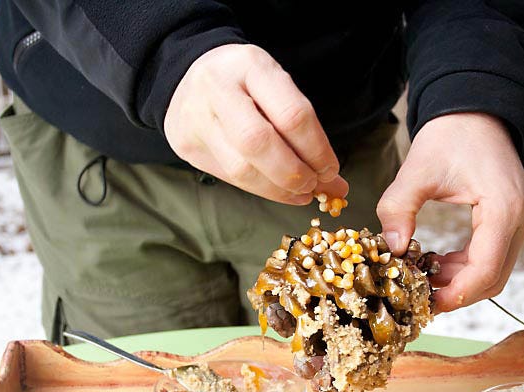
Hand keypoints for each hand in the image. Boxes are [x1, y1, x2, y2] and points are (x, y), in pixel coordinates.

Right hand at [164, 44, 347, 204]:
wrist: (189, 73)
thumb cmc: (247, 84)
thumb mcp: (278, 89)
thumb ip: (306, 131)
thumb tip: (337, 186)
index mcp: (250, 65)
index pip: (291, 115)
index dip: (317, 150)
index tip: (331, 170)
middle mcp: (217, 88)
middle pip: (259, 143)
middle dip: (293, 174)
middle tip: (313, 185)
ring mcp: (196, 118)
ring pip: (241, 169)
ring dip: (277, 189)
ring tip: (299, 193)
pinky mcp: (186, 145)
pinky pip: (228, 177)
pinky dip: (259, 189)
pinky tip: (276, 190)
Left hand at [376, 113, 523, 311]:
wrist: (476, 111)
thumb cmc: (450, 134)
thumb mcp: (416, 170)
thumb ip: (398, 208)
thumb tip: (392, 249)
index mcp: (504, 207)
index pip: (486, 269)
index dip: (456, 294)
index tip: (427, 303)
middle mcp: (522, 217)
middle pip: (494, 277)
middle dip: (457, 293)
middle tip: (421, 297)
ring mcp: (522, 219)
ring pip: (496, 270)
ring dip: (461, 281)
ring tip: (424, 277)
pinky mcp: (514, 219)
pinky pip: (494, 255)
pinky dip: (467, 266)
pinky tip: (437, 262)